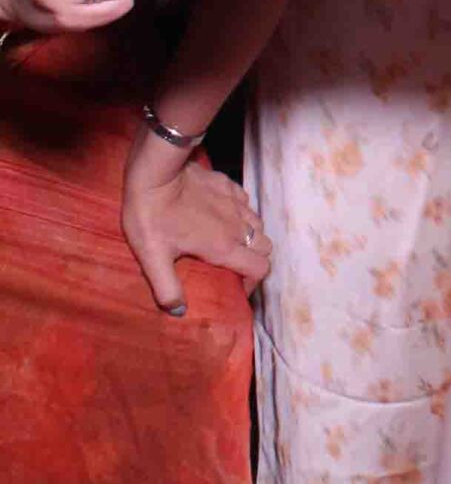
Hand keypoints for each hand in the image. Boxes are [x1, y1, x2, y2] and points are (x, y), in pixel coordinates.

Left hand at [121, 120, 271, 312]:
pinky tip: (222, 216)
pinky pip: (245, 203)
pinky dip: (241, 214)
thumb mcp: (152, 258)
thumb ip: (167, 288)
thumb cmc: (152, 216)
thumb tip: (178, 312)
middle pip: (266, 247)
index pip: (261, 268)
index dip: (253, 283)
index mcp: (224, 246)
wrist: (155, 171)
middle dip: (255, 259)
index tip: (236, 287)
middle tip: (233, 266)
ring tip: (228, 242)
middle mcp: (236, 225)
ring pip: (258, 224)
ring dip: (250, 237)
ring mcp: (234, 202)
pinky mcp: (227, 184)